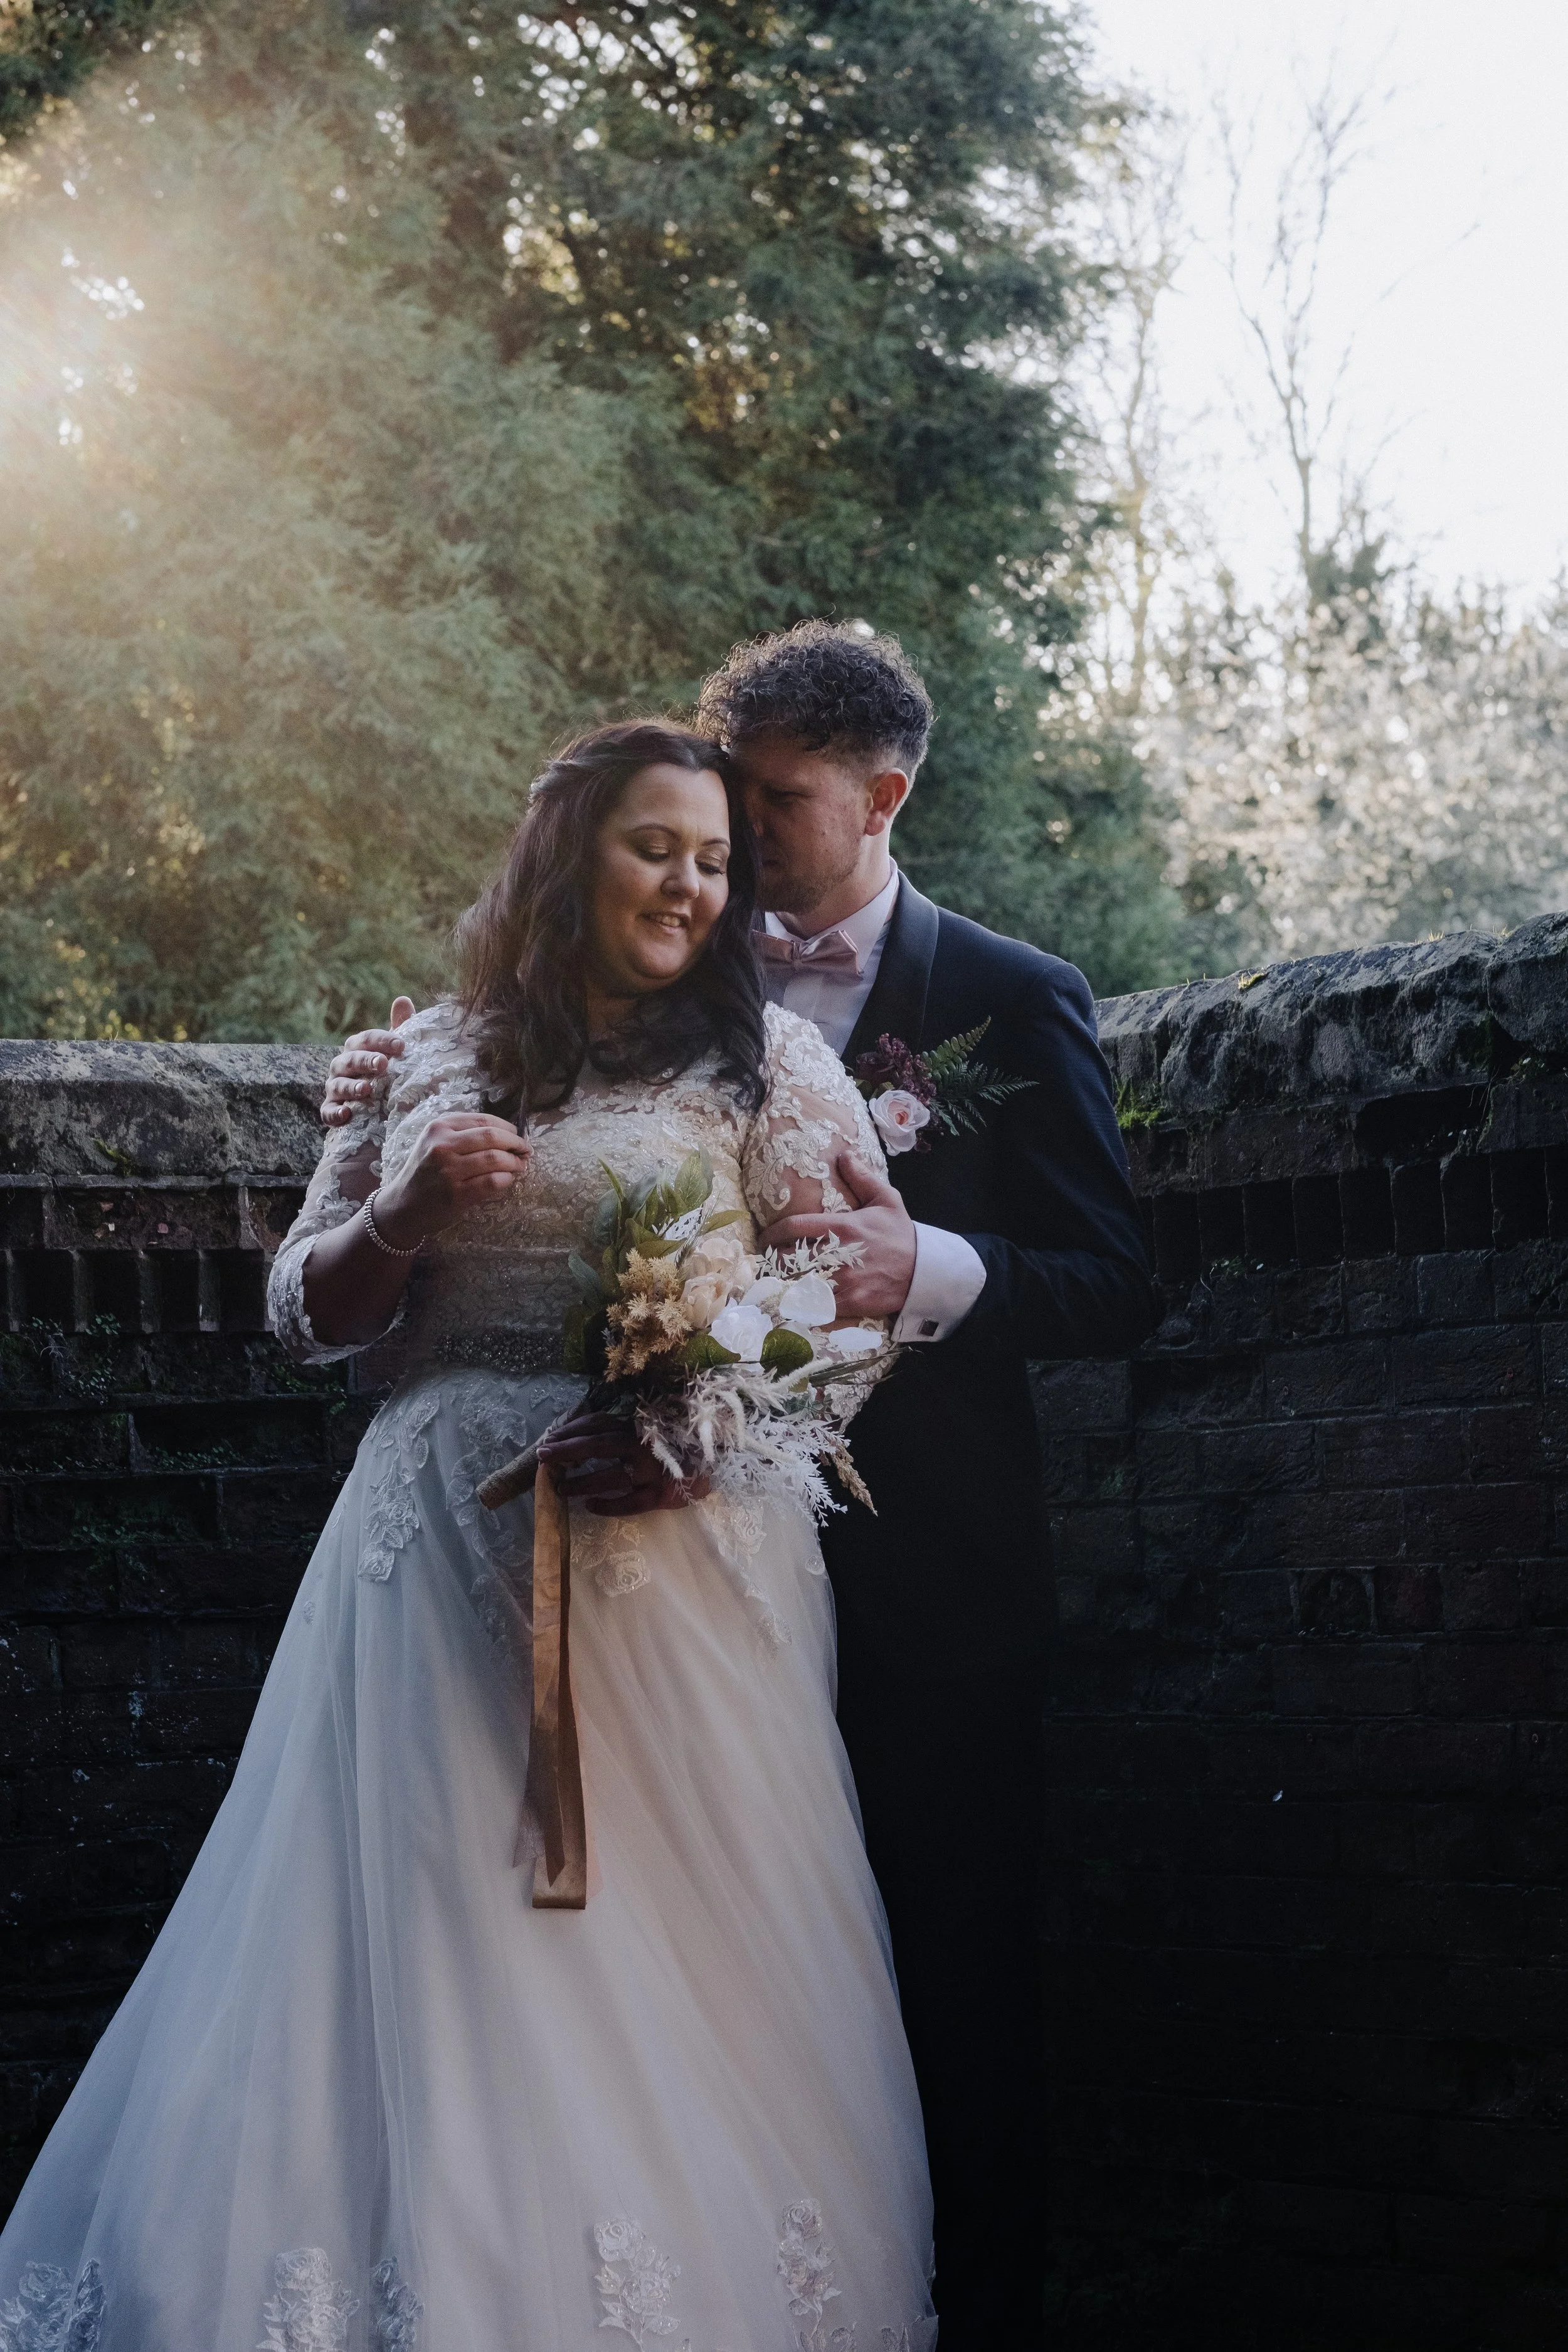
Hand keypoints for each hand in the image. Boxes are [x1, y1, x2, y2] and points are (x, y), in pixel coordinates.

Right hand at [321, 996, 414, 1127]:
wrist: (377, 1105)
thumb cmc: (387, 1071)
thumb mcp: (395, 1050)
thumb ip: (401, 1027)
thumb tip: (403, 1000)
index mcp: (357, 1049)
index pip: (366, 1039)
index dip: (383, 1040)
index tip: (401, 1045)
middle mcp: (342, 1066)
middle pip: (350, 1060)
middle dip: (365, 1061)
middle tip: (383, 1064)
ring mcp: (334, 1088)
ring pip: (337, 1085)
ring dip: (351, 1087)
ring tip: (366, 1090)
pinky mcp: (331, 1111)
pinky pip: (327, 1112)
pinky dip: (334, 1113)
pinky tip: (346, 1114)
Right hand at [371, 1112, 531, 1246]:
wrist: (403, 1205)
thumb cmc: (425, 1172)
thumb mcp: (435, 1142)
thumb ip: (463, 1133)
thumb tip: (507, 1132)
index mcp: (439, 1127)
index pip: (484, 1120)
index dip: (508, 1127)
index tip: (518, 1135)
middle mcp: (442, 1146)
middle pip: (492, 1137)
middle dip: (516, 1143)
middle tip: (525, 1150)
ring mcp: (449, 1171)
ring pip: (495, 1159)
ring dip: (514, 1162)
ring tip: (519, 1165)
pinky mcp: (457, 1194)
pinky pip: (492, 1182)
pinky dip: (506, 1179)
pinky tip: (508, 1179)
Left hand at [537, 1411, 711, 1517]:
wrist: (718, 1458)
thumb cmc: (680, 1442)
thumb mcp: (652, 1427)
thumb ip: (626, 1427)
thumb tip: (586, 1431)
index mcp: (639, 1426)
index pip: (597, 1424)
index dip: (571, 1430)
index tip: (549, 1438)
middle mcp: (643, 1445)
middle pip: (597, 1445)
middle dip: (567, 1451)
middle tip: (542, 1457)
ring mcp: (651, 1471)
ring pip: (610, 1476)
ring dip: (581, 1483)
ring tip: (560, 1489)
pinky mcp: (659, 1495)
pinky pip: (629, 1503)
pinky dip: (608, 1506)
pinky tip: (591, 1507)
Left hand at [758, 1149, 916, 1318]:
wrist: (925, 1271)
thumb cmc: (901, 1234)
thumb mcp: (886, 1199)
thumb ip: (862, 1177)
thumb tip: (844, 1155)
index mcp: (842, 1227)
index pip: (794, 1227)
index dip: (771, 1233)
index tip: (764, 1238)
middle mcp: (838, 1254)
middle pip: (788, 1259)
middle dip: (772, 1262)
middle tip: (765, 1262)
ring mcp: (843, 1281)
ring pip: (797, 1285)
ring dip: (782, 1285)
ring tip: (771, 1284)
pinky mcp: (850, 1303)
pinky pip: (815, 1308)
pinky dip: (801, 1308)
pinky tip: (791, 1306)